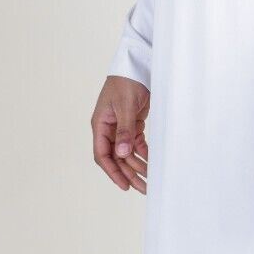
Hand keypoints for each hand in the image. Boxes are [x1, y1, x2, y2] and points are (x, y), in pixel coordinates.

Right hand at [92, 75, 149, 192]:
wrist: (138, 65)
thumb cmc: (126, 81)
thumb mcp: (125, 106)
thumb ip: (124, 130)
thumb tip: (121, 154)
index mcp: (101, 125)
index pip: (103, 155)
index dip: (112, 172)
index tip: (124, 185)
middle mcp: (109, 129)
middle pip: (117, 158)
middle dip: (129, 174)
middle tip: (143, 188)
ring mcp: (121, 127)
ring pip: (127, 153)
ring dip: (138, 166)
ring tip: (150, 180)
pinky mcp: (133, 123)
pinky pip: (136, 144)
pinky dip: (144, 154)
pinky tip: (152, 163)